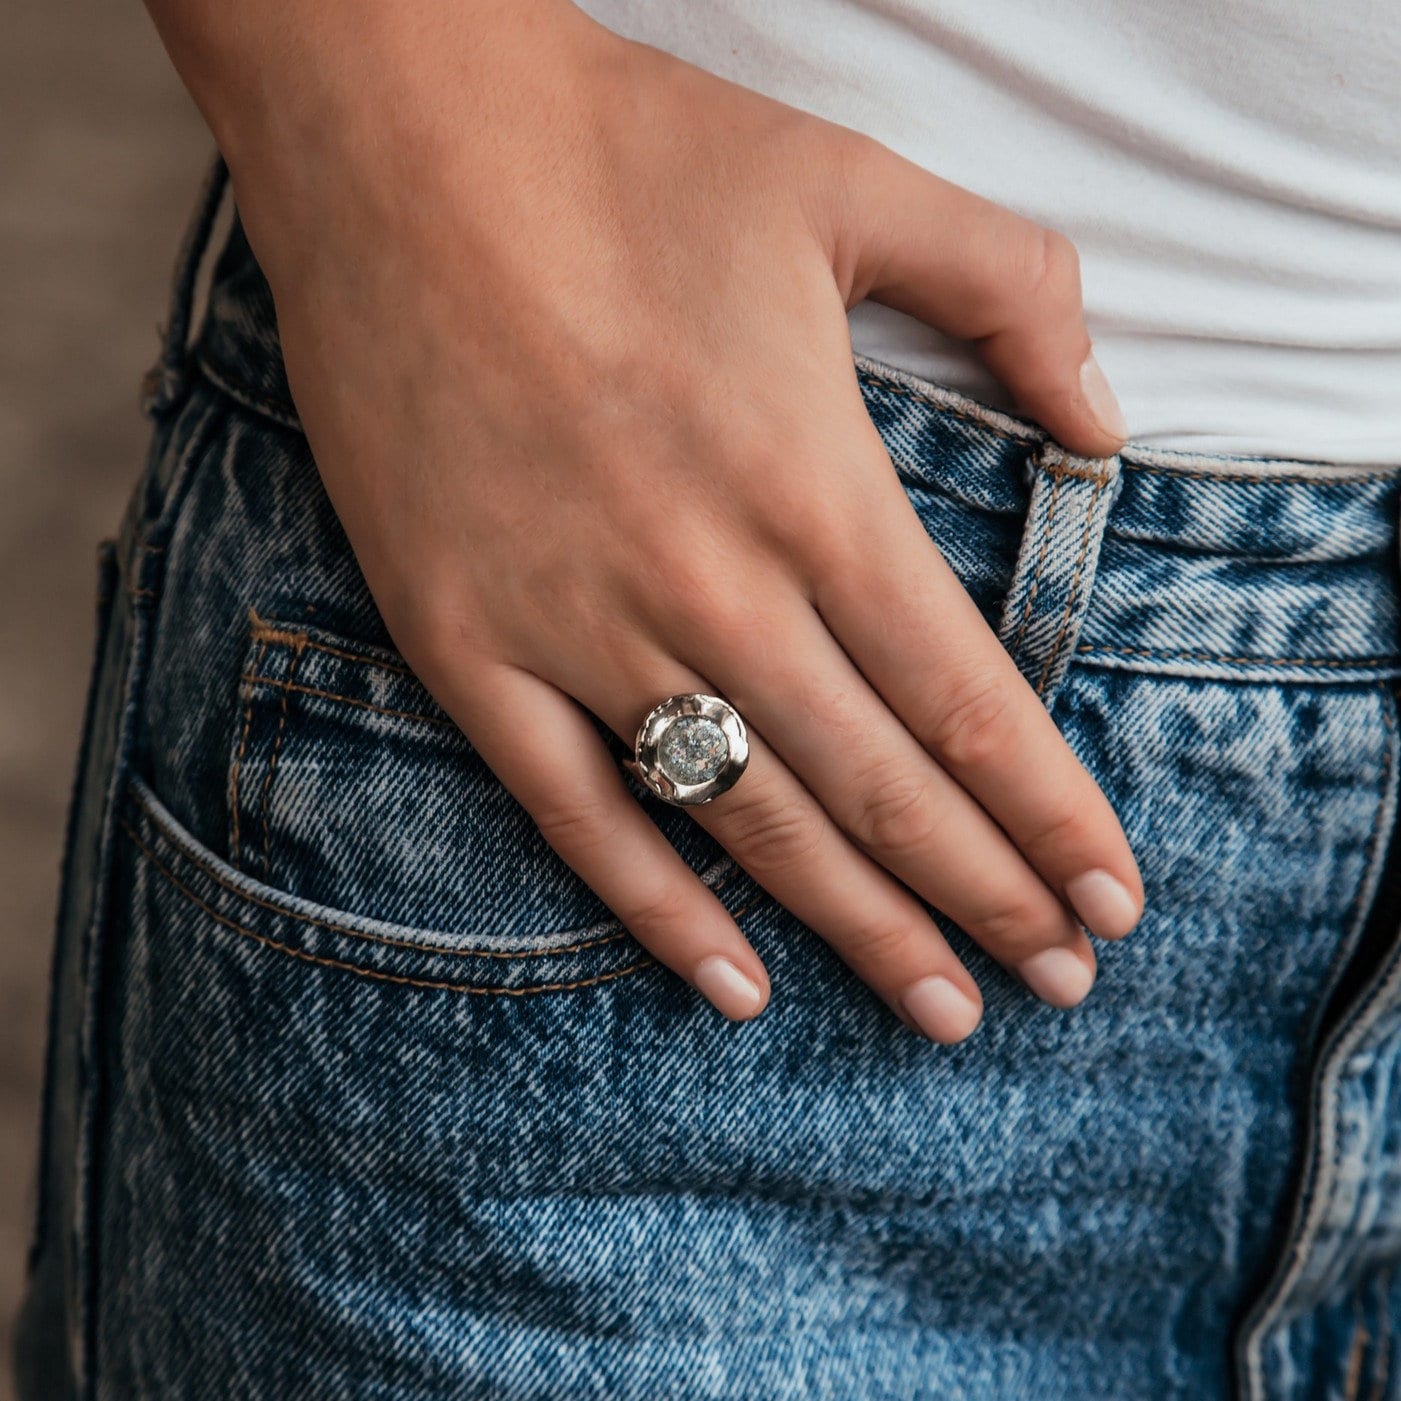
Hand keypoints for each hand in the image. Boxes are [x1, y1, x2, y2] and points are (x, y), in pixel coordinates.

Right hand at [152, 0, 1141, 1039]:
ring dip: (862, 928)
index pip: (965, 700)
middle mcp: (710, 587)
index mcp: (814, 489)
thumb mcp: (857, 184)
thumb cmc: (630, 156)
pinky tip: (737, 986)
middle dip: (986, 898)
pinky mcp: (466, 647)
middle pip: (881, 788)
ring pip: (751, 825)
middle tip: (1060, 981)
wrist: (402, 143)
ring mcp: (579, 630)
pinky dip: (661, 912)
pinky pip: (575, 816)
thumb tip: (1107, 417)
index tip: (1110, 898)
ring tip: (942, 1006)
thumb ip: (1013, 289)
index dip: (1048, 813)